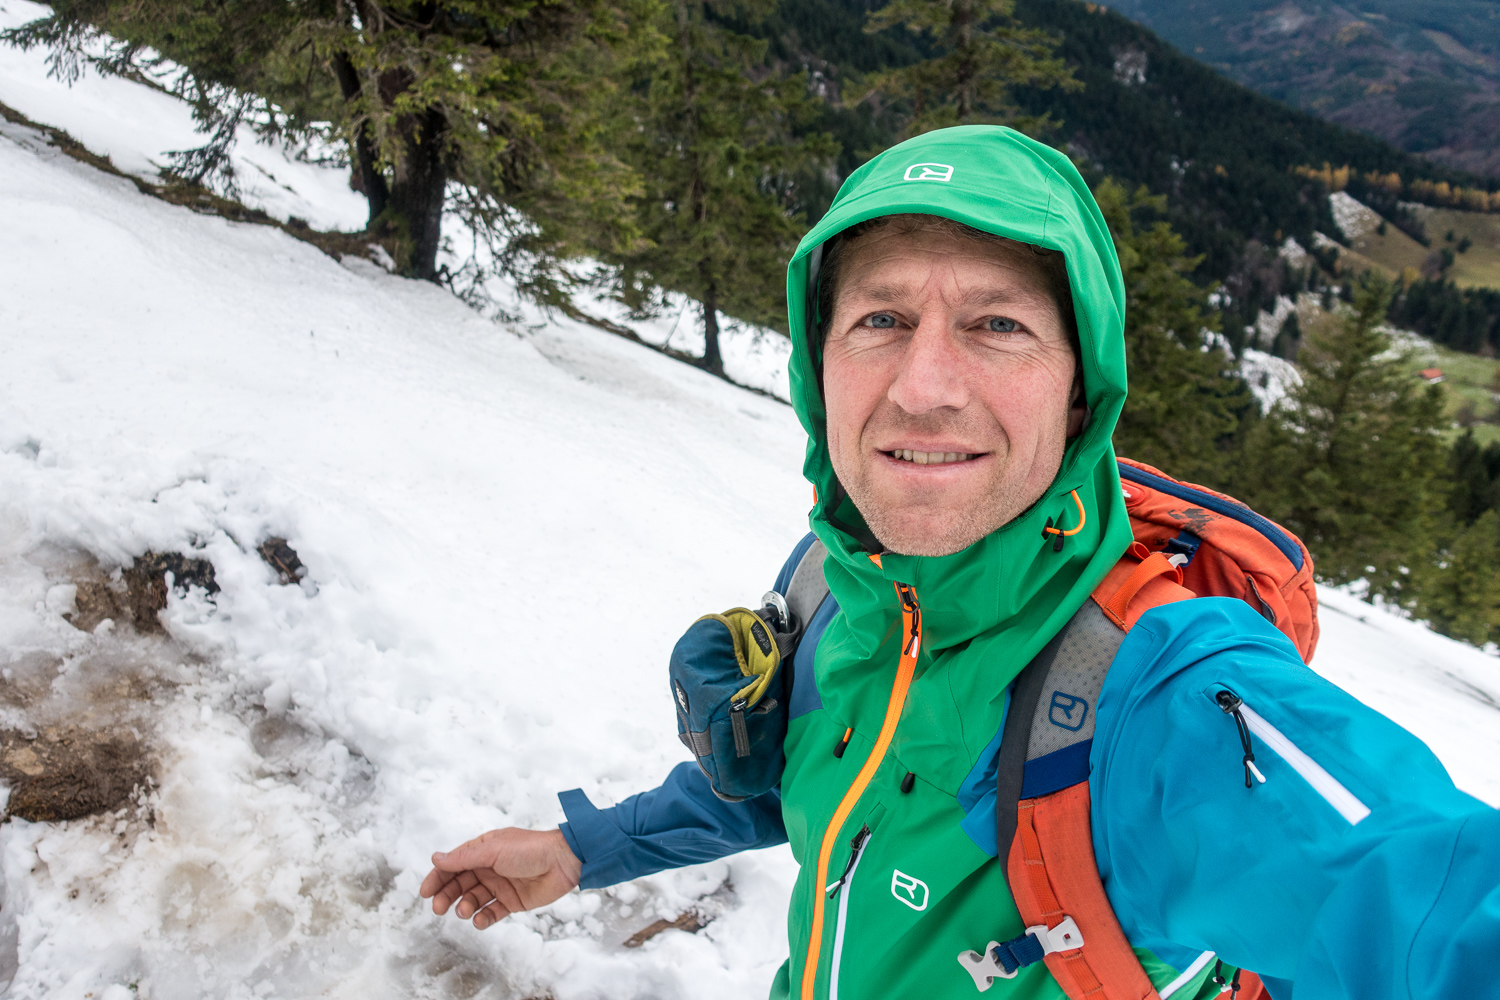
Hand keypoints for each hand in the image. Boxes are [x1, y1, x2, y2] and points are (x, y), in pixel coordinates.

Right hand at [419, 827, 582, 928]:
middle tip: (438, 908)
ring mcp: (500, 885)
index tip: (425, 892)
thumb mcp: (493, 850)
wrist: (563, 862)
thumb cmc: (530, 848)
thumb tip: (436, 858)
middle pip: (460, 883)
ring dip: (464, 906)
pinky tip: (478, 920)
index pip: (454, 864)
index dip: (438, 877)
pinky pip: (492, 912)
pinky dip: (482, 918)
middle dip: (447, 895)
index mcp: (483, 850)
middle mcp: (489, 867)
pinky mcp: (512, 901)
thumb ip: (464, 858)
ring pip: (473, 899)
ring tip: (464, 911)